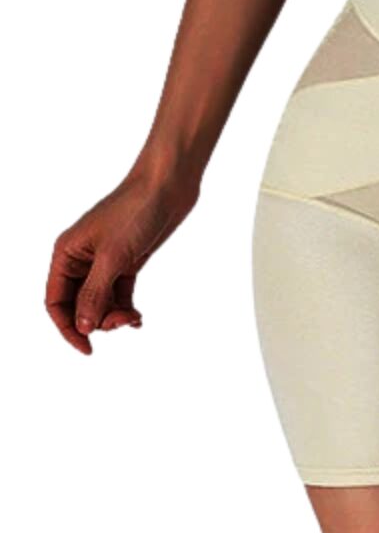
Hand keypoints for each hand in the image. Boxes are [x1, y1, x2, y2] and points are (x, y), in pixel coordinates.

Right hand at [46, 164, 199, 354]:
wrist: (169, 184)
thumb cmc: (137, 211)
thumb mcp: (114, 256)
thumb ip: (96, 293)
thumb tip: (82, 327)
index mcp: (66, 254)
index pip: (56, 302)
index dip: (67, 328)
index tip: (87, 348)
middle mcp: (82, 259)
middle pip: (79, 305)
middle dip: (97, 320)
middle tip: (124, 322)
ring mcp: (106, 260)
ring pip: (100, 301)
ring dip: (113, 315)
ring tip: (133, 318)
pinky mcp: (128, 260)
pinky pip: (119, 293)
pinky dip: (125, 307)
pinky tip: (137, 319)